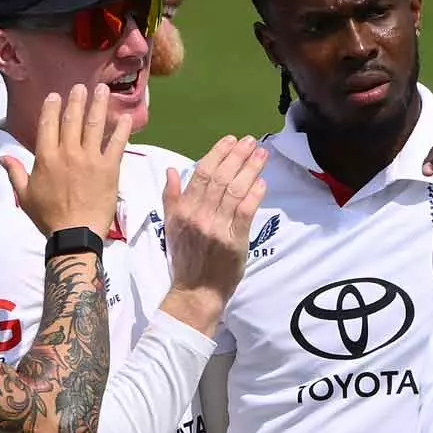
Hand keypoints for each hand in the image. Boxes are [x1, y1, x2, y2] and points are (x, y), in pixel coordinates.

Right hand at [2, 85, 129, 235]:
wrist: (75, 234)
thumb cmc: (48, 218)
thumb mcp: (25, 196)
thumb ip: (15, 173)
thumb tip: (3, 157)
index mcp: (46, 158)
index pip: (48, 125)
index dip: (52, 108)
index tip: (55, 95)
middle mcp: (67, 153)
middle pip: (72, 119)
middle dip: (76, 100)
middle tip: (81, 87)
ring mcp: (90, 158)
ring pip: (94, 125)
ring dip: (98, 105)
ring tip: (102, 90)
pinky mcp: (109, 168)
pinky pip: (116, 143)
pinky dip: (121, 129)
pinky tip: (126, 116)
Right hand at [160, 136, 269, 333]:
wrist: (195, 291)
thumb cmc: (185, 258)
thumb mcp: (171, 226)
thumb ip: (171, 198)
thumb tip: (171, 170)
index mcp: (183, 210)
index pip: (202, 174)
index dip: (218, 153)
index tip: (231, 140)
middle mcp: (198, 215)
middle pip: (221, 178)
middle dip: (238, 156)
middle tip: (251, 141)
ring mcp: (217, 228)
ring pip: (235, 190)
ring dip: (250, 169)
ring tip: (262, 154)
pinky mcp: (234, 241)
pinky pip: (245, 211)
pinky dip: (254, 193)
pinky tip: (262, 181)